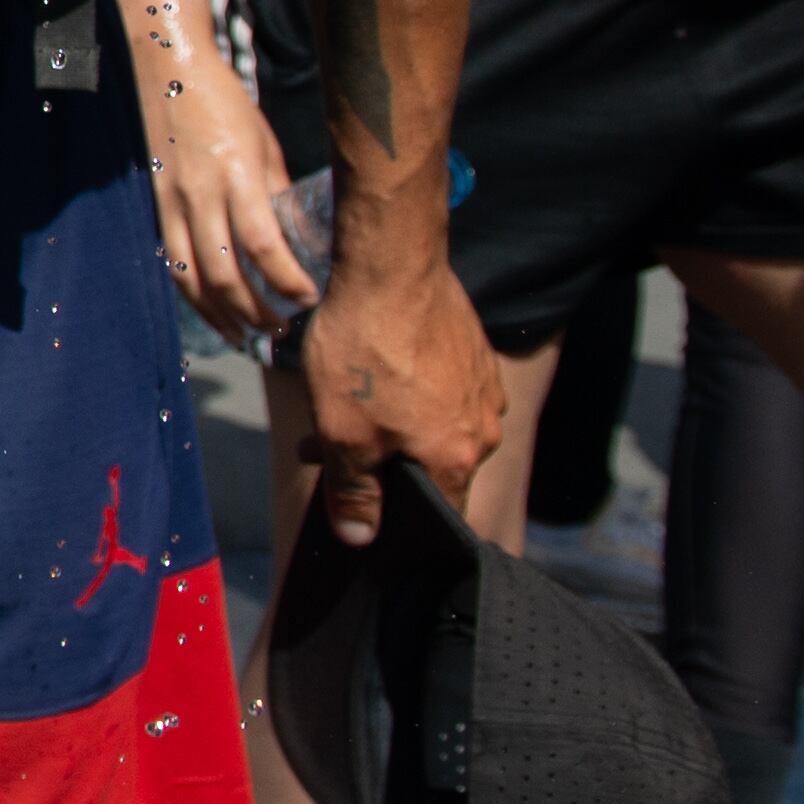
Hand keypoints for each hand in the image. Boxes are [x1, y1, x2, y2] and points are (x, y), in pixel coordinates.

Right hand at [149, 79, 309, 350]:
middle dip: (255, 312)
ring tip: (246, 337)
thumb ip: (277, 194)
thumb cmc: (226, 103)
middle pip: (224, 274)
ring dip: (220, 315)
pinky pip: (172, 261)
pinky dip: (194, 294)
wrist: (168, 71)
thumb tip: (298, 241)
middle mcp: (200, 194)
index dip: (287, 280)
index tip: (309, 298)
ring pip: (191, 278)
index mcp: (236, 173)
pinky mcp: (156, 206)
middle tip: (281, 331)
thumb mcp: (265, 144)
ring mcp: (171, 203)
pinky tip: (212, 311)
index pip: (263, 244)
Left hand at [291, 246, 504, 546]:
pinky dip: (404, 390)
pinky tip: (365, 370)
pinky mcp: (473, 350)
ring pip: (431, 424)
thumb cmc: (364, 352)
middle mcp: (484, 428)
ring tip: (331, 402)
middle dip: (374, 463)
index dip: (395, 516)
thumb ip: (354, 492)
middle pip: (430, 466)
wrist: (390, 265)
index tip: (357, 504)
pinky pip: (439, 388)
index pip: (439, 513)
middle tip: (319, 446)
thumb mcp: (343, 433)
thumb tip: (359, 538)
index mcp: (457, 459)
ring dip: (384, 424)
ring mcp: (482, 385)